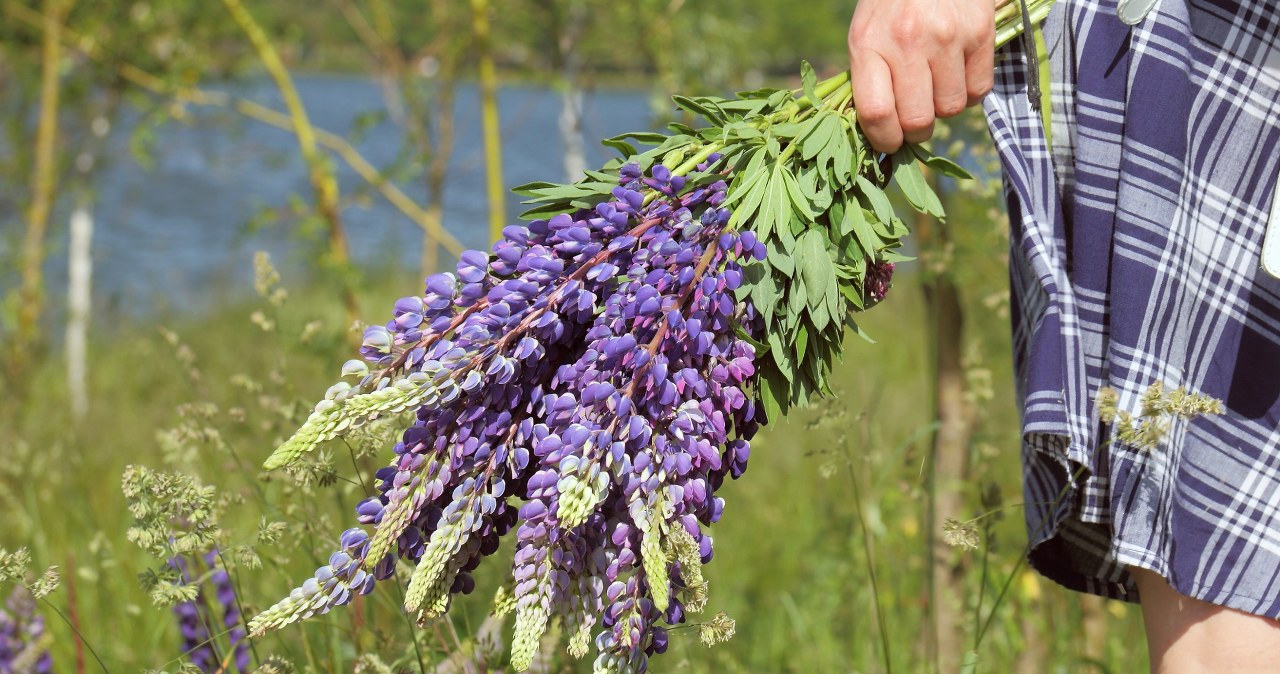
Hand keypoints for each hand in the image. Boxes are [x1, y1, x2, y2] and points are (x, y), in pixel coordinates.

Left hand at [848, 0, 994, 152]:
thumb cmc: (890, 5)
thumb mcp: (865, 34)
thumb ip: (868, 81)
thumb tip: (877, 134)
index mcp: (869, 43)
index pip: (877, 113)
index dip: (884, 140)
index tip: (889, 143)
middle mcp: (908, 41)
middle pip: (917, 120)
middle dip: (915, 130)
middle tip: (914, 119)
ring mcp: (948, 37)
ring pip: (950, 109)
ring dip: (942, 107)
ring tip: (934, 84)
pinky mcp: (980, 32)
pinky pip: (978, 90)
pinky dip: (967, 91)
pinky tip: (956, 71)